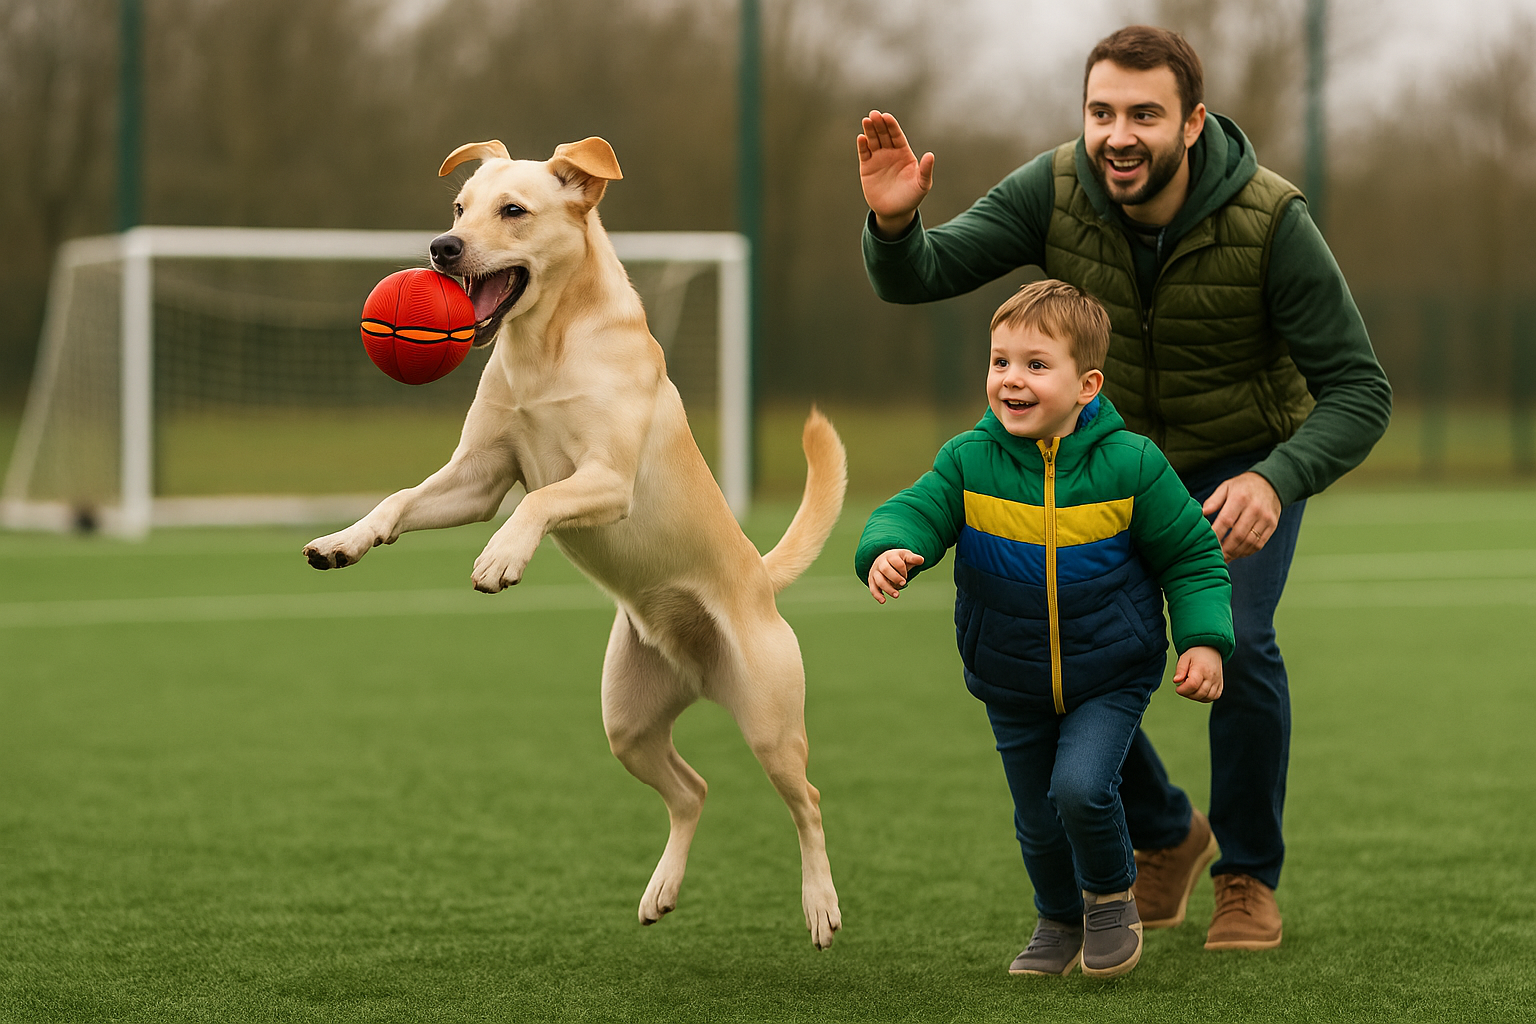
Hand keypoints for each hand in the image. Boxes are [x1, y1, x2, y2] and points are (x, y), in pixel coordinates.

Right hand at [857, 110, 932, 238]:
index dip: (892, 126)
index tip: (887, 117)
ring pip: (873, 141)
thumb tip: (930, 155)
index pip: (897, 136)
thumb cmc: (911, 197)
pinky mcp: (867, 168)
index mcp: (904, 153)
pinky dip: (862, 145)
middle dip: (879, 124)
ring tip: (866, 120)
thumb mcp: (922, 185)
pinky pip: (864, 153)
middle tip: (874, 114)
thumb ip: (925, 170)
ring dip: (869, 130)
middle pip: (883, 135)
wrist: (895, 212)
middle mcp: (890, 153)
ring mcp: (878, 159)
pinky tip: (861, 137)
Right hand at [868, 548, 924, 603]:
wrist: (883, 559)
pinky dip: (877, 595)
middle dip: (895, 577)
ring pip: (879, 580)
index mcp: (890, 556)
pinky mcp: (871, 581)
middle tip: (904, 583)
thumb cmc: (897, 559)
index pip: (896, 562)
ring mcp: (875, 572)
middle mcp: (881, 563)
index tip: (906, 575)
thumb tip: (921, 560)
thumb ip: (913, 558)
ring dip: (888, 588)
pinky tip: (883, 601)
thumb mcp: (905, 556)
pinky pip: (873, 589)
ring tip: (897, 595)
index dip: (903, 570)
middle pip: (885, 569)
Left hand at [1173, 645, 1223, 701]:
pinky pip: (1212, 698)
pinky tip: (1198, 691)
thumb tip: (1176, 681)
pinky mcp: (1220, 686)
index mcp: (1202, 668)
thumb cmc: (1197, 654)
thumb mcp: (1184, 658)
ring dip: (1195, 696)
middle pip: (1199, 693)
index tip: (1178, 687)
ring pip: (1206, 697)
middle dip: (1187, 693)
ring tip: (1190, 688)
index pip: (1193, 684)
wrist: (1211, 651)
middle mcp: (1212, 676)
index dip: (1183, 689)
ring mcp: (1217, 682)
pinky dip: (1204, 697)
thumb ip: (1180, 670)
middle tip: (1183, 687)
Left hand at [1202, 471, 1280, 561]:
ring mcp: (1266, 518)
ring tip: (1225, 558)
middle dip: (1225, 549)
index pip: (1226, 521)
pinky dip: (1247, 552)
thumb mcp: (1226, 487)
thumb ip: (1213, 501)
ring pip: (1249, 542)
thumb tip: (1201, 514)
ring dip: (1236, 553)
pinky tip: (1237, 553)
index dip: (1216, 535)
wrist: (1270, 483)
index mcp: (1240, 498)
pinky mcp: (1272, 525)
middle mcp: (1255, 508)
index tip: (1206, 544)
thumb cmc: (1242, 487)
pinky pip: (1259, 544)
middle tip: (1215, 556)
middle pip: (1238, 535)